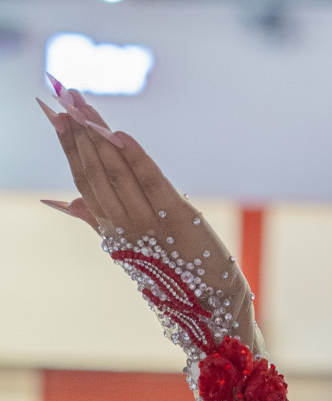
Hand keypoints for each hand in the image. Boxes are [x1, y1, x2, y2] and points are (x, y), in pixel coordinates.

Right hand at [37, 83, 255, 350]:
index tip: (53, 111)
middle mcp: (122, 225)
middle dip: (77, 130)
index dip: (66, 144)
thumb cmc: (170, 270)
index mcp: (109, 228)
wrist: (209, 305)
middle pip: (93, 169)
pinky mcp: (177, 218)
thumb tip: (57, 201)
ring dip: (97, 136)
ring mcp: (148, 222)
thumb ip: (92, 218)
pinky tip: (118, 134)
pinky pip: (151, 182)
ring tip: (82, 106)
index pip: (81, 177)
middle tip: (62, 95)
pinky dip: (134, 157)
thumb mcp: (129, 244)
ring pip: (115, 173)